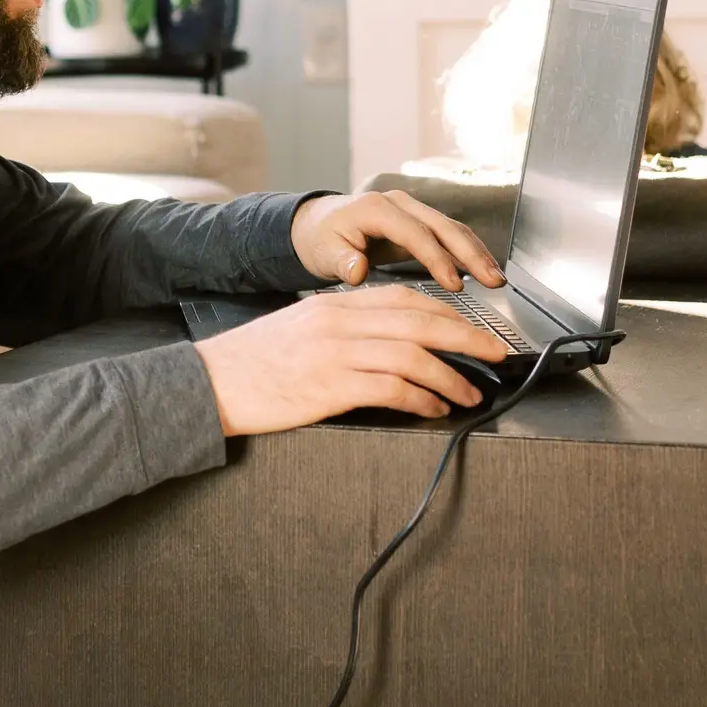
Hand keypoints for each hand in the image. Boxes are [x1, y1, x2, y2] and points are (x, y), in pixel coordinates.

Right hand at [194, 287, 513, 433]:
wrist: (211, 382)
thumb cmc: (255, 361)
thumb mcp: (302, 328)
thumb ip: (344, 327)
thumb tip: (391, 342)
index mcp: (335, 303)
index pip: (405, 298)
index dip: (447, 312)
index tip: (473, 329)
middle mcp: (340, 320)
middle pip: (420, 320)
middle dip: (467, 338)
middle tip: (496, 355)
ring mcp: (336, 352)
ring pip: (414, 355)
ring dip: (452, 376)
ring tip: (470, 393)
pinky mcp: (331, 386)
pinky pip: (392, 388)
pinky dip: (423, 398)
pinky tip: (434, 408)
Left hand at [291, 189, 504, 290]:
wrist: (316, 224)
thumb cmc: (320, 238)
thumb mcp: (323, 251)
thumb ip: (342, 261)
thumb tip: (357, 271)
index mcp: (377, 208)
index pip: (415, 233)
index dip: (437, 258)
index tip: (454, 284)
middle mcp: (399, 204)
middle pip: (443, 226)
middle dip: (471, 253)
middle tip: (493, 280)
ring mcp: (411, 211)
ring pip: (452, 229)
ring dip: (476, 252)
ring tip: (496, 279)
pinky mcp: (418, 223)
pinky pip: (448, 235)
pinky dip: (468, 252)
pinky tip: (482, 271)